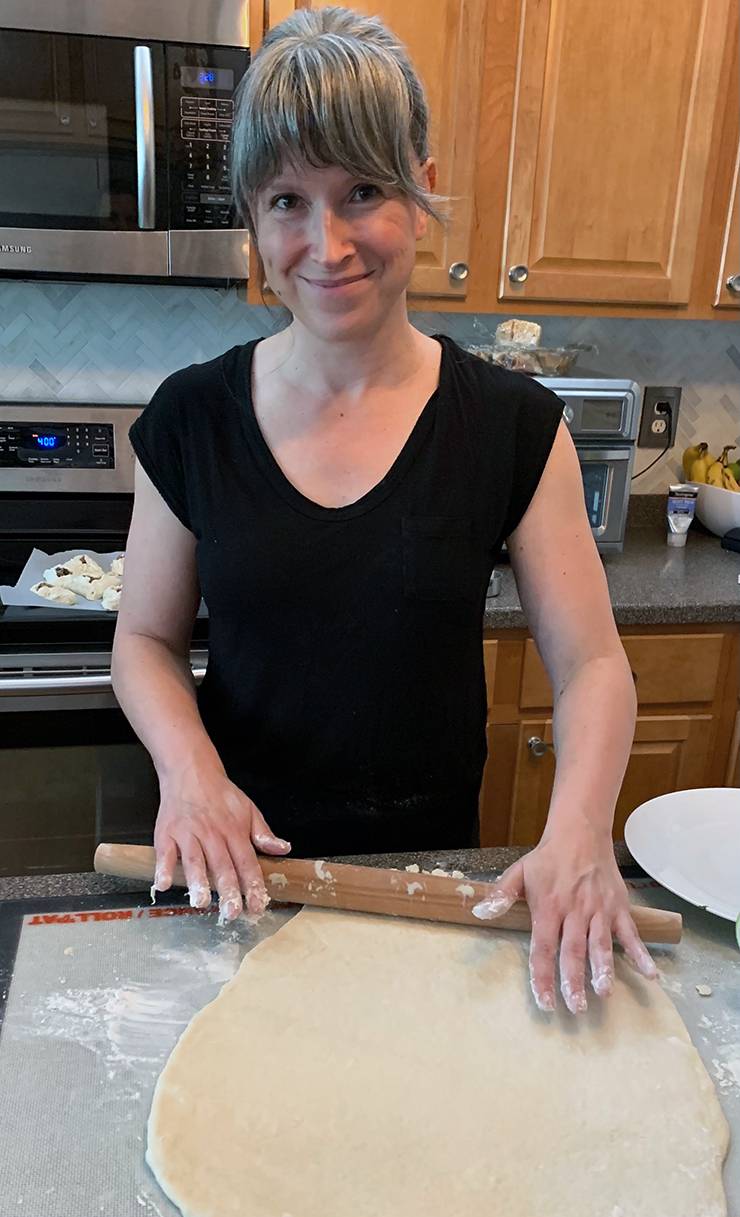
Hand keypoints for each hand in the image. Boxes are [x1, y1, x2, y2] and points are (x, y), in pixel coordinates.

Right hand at [152, 760, 289, 923]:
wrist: (191, 771)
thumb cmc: (221, 794)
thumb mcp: (249, 809)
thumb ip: (263, 833)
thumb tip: (283, 849)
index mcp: (235, 830)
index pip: (247, 862)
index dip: (253, 885)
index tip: (258, 905)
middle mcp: (213, 833)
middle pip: (222, 865)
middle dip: (228, 890)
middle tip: (231, 913)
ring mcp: (188, 833)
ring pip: (194, 860)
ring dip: (198, 882)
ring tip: (201, 903)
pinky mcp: (166, 832)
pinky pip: (165, 852)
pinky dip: (163, 867)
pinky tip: (163, 884)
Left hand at [472, 819, 656, 1013]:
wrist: (580, 833)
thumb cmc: (548, 858)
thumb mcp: (519, 872)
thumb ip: (500, 895)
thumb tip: (479, 913)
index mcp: (549, 907)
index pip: (543, 948)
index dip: (542, 976)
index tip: (545, 1001)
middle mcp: (575, 912)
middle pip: (573, 951)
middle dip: (574, 981)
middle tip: (577, 1008)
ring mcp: (599, 910)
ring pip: (601, 944)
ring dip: (604, 969)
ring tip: (605, 993)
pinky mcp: (618, 907)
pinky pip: (631, 933)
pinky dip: (641, 954)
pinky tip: (650, 974)